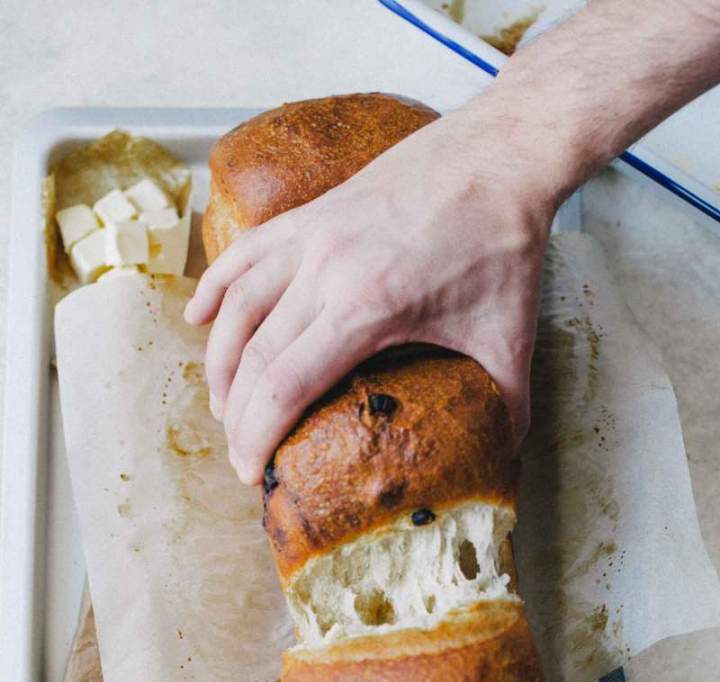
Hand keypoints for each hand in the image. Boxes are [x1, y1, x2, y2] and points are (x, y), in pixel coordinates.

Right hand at [185, 98, 556, 482]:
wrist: (502, 153)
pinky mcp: (312, 212)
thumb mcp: (511, 339)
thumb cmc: (505, 246)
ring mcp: (312, 235)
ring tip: (220, 405)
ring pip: (237, 305)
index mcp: (366, 306)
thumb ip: (507, 408)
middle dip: (236, 417)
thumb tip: (500, 460)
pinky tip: (198, 316)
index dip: (256, 437)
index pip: (283, 386)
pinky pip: (245, 251)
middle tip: (240, 455)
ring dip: (217, 362)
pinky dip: (215, 287)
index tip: (251, 472)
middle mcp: (324, 269)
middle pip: (252, 356)